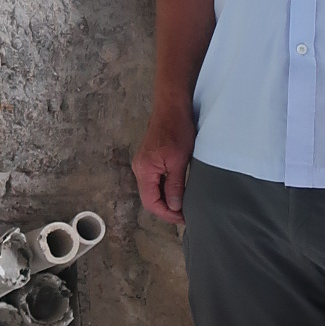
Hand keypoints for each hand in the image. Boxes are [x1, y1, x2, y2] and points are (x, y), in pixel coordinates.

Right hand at [133, 101, 194, 221]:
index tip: (183, 218)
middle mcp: (139, 168)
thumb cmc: (177, 129)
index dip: (167, 214)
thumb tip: (174, 207)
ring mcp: (143, 163)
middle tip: (185, 215)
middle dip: (166, 209)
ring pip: (152, 190)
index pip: (151, 202)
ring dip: (166, 200)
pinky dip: (164, 189)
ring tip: (183, 205)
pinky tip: (177, 191)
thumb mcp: (179, 161)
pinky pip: (154, 180)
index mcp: (144, 170)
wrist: (172, 107)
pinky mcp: (149, 159)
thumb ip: (175, 186)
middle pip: (149, 198)